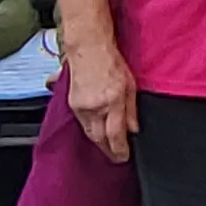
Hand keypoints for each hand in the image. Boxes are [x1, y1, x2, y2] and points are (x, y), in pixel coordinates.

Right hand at [63, 39, 137, 162]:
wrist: (88, 48)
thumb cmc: (110, 61)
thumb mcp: (130, 85)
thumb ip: (131, 110)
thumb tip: (133, 129)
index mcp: (112, 101)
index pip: (115, 134)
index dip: (119, 149)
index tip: (123, 157)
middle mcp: (95, 106)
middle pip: (99, 138)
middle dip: (107, 150)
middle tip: (116, 157)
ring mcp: (81, 106)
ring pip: (89, 132)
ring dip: (98, 141)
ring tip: (107, 147)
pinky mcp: (73, 103)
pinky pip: (82, 123)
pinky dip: (90, 130)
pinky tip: (97, 131)